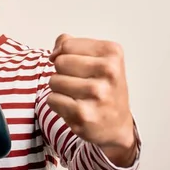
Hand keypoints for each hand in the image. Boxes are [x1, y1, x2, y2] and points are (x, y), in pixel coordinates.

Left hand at [48, 34, 135, 163]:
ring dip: (59, 89)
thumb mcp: (99, 60)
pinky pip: (52, 99)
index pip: (67, 45)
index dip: (64, 55)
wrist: (117, 125)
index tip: (76, 65)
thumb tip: (56, 49)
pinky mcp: (83, 113)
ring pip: (54, 81)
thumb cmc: (106, 90)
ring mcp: (97, 93)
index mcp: (112, 53)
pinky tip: (73, 108)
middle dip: (62, 72)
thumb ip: (74, 46)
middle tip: (78, 83)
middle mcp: (108, 72)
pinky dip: (58, 104)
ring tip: (77, 96)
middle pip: (59, 62)